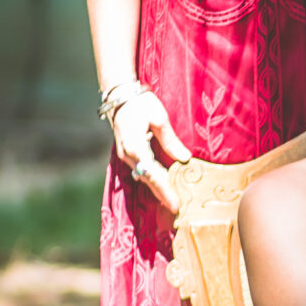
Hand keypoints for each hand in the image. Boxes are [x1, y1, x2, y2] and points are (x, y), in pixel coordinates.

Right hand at [110, 87, 191, 211]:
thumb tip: (185, 158)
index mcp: (135, 146)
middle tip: (177, 209)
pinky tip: (163, 185)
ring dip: (158, 188)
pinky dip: (152, 179)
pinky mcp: (128, 152)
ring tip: (172, 201)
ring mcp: (126, 154)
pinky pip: (141, 169)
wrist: (120, 96)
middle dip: (162, 195)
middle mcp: (128, 154)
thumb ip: (170, 140)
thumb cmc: (141, 103)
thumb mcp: (159, 118)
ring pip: (144, 176)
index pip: (153, 174)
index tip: (175, 204)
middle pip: (148, 179)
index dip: (165, 190)